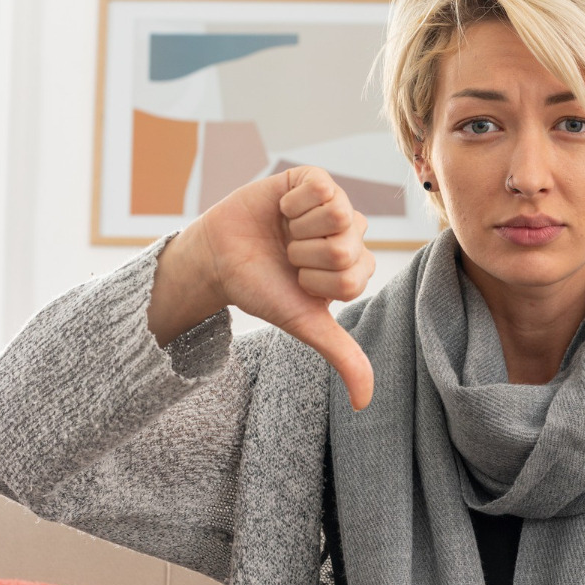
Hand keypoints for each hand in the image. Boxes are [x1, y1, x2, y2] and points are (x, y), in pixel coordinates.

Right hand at [157, 166, 374, 409]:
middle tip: (289, 256)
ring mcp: (335, 205)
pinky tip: (283, 209)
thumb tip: (365, 403)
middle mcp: (352, 235)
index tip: (298, 281)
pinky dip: (293, 202)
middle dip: (305, 257)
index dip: (316, 283)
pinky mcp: (315, 181)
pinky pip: (322, 188)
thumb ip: (342, 356)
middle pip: (345, 248)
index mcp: (357, 268)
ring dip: (299, 230)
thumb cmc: (264, 289)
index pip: (353, 278)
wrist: (218, 259)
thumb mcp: (304, 324)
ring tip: (286, 232)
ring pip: (338, 216)